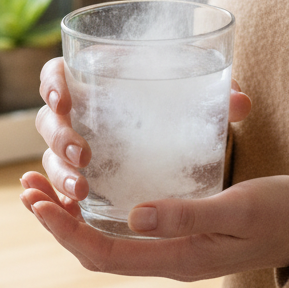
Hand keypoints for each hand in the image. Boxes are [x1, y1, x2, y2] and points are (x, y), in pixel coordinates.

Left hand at [21, 59, 288, 281]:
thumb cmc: (280, 213)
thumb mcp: (237, 208)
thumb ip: (188, 214)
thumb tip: (134, 216)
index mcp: (178, 259)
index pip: (103, 254)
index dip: (64, 231)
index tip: (37, 202)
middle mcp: (168, 259)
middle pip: (96, 250)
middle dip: (57, 222)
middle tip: (27, 188)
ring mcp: (173, 248)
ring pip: (107, 240)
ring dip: (71, 217)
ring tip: (42, 187)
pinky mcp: (180, 232)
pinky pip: (126, 229)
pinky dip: (98, 210)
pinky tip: (89, 186)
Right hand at [30, 56, 251, 216]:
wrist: (194, 138)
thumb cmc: (189, 109)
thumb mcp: (203, 105)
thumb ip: (218, 101)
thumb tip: (239, 102)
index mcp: (98, 77)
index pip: (58, 73)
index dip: (52, 84)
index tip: (65, 99)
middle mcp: (81, 111)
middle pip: (49, 120)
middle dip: (58, 139)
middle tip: (84, 156)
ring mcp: (80, 145)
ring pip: (53, 158)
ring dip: (58, 174)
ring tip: (79, 192)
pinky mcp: (90, 178)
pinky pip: (64, 188)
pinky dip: (59, 201)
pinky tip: (66, 213)